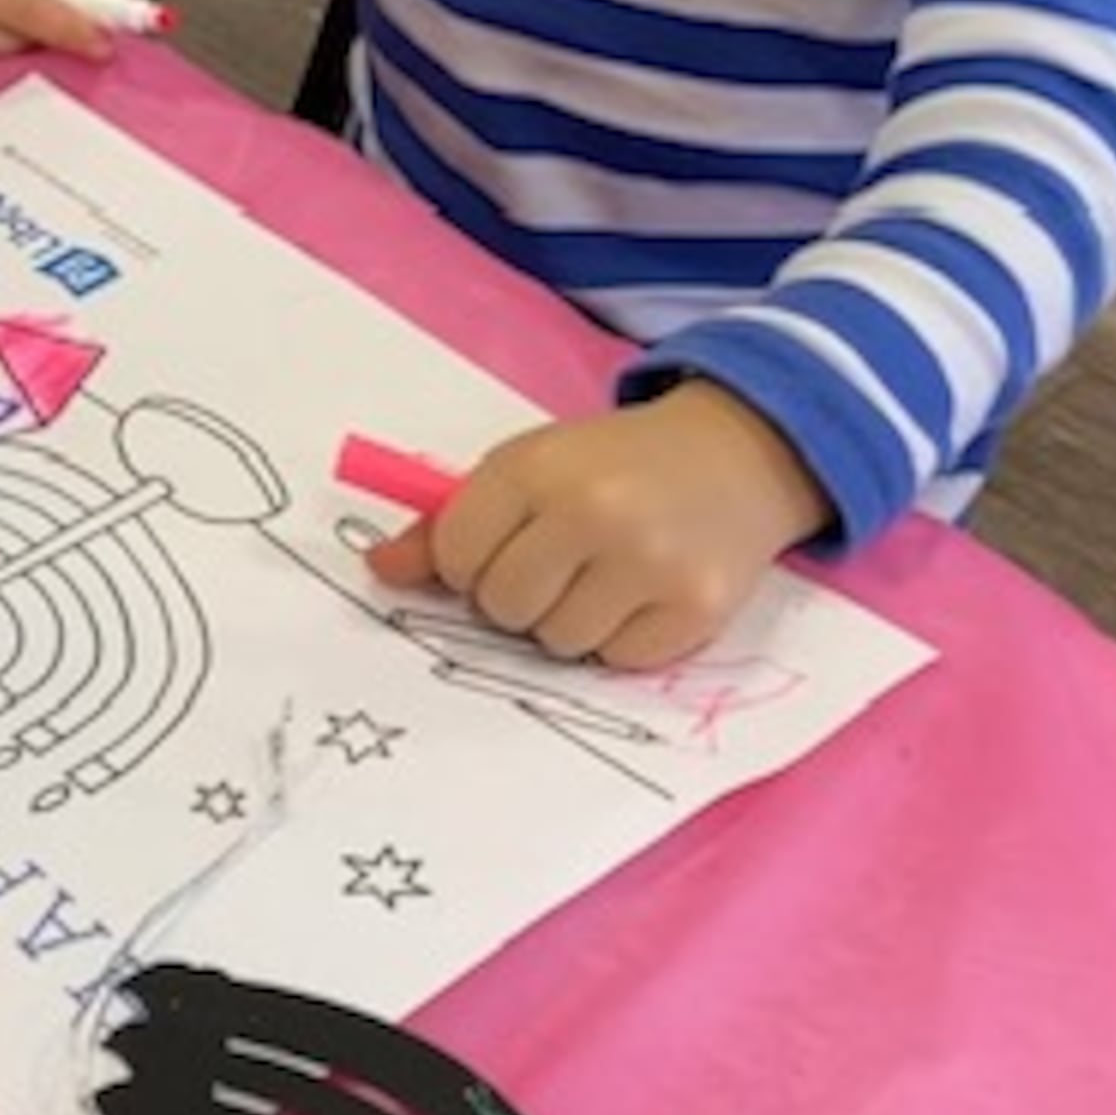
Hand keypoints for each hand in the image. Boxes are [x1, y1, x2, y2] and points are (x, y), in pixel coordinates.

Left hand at [363, 382, 831, 668]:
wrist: (736, 453)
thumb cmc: (614, 463)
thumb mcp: (530, 465)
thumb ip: (450, 519)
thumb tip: (379, 570)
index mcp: (536, 466)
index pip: (455, 554)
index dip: (466, 562)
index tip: (496, 546)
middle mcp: (592, 512)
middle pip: (502, 606)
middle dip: (515, 596)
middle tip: (554, 561)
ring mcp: (649, 563)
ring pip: (556, 641)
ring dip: (566, 620)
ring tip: (600, 573)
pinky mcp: (694, 610)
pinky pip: (616, 661)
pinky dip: (618, 638)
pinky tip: (640, 592)